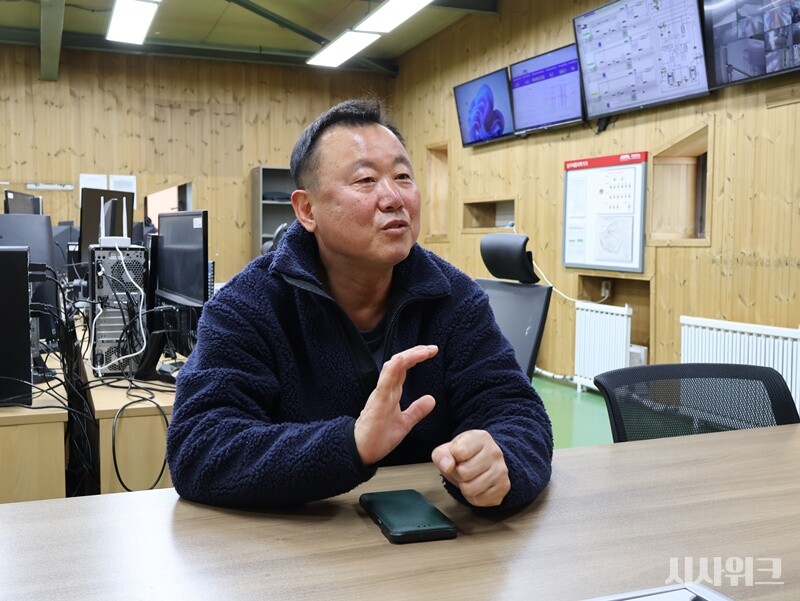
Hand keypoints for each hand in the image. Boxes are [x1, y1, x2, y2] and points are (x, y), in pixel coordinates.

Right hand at [354, 345, 437, 465]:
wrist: (363, 451)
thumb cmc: (379, 437)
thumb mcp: (405, 422)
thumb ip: (417, 410)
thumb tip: (431, 399)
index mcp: (391, 392)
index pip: (403, 368)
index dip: (416, 357)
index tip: (432, 351)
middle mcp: (386, 388)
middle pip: (399, 363)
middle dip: (415, 352)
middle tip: (431, 348)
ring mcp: (381, 393)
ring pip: (393, 367)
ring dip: (408, 356)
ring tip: (422, 351)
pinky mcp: (377, 401)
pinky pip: (385, 381)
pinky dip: (393, 368)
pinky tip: (401, 359)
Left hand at [432, 430, 509, 506]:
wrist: (483, 462)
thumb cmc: (463, 455)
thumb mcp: (447, 450)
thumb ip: (441, 455)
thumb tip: (447, 467)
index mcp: (481, 438)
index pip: (459, 452)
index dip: (452, 458)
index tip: (456, 456)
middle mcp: (495, 452)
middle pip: (464, 473)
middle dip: (457, 474)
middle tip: (462, 470)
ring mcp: (502, 470)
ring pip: (471, 489)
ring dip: (464, 487)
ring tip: (469, 478)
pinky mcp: (504, 487)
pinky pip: (478, 500)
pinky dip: (472, 497)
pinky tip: (477, 486)